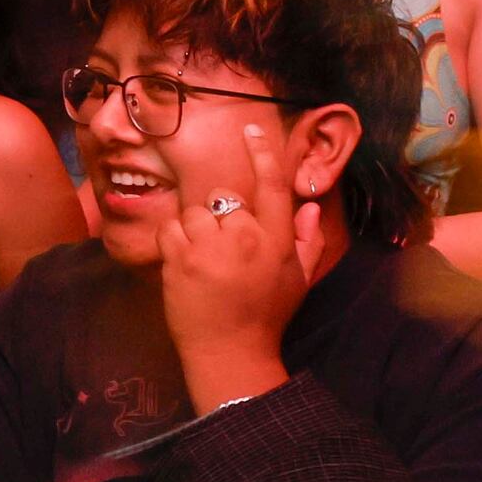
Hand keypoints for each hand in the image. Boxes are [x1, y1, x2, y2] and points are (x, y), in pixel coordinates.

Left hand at [152, 113, 315, 407]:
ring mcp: (211, 247)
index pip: (272, 187)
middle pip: (224, 199)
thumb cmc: (266, 315)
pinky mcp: (180, 258)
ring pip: (195, 212)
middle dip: (219, 218)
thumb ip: (308, 239)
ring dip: (196, 231)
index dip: (261, 154)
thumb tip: (309, 204)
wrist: (230, 353)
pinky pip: (172, 227)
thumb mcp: (298, 279)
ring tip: (204, 262)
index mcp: (276, 240)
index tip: (250, 128)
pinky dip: (174, 241)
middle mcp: (245, 238)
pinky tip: (185, 264)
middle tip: (222, 249)